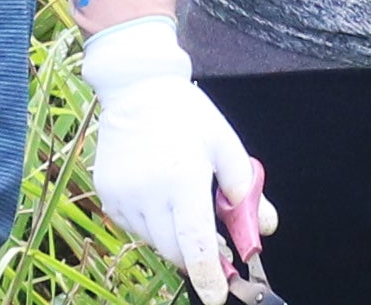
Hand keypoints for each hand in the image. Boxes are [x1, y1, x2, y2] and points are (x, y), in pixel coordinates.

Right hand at [83, 16, 273, 304]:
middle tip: (215, 247)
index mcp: (183, 178)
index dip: (208, 276)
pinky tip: (158, 193)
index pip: (195, 243)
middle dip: (196, 255)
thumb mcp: (225, 145)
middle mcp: (149, 191)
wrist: (136, 88)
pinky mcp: (107, 192)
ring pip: (153, 239)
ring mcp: (123, 194)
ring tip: (183, 205)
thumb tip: (263, 229)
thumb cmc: (187, 115)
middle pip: (175, 249)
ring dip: (172, 236)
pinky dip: (151, 221)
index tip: (218, 298)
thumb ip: (246, 191)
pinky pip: (134, 224)